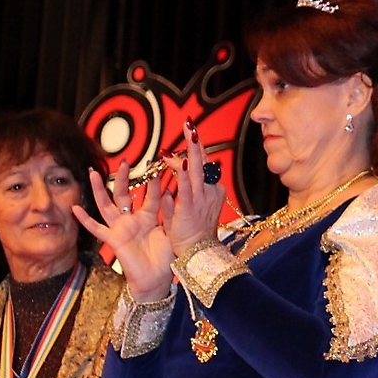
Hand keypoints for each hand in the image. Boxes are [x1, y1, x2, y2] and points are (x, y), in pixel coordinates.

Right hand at [73, 162, 172, 299]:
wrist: (157, 280)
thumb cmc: (166, 257)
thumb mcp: (171, 231)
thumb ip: (169, 214)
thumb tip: (171, 192)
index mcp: (148, 217)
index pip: (150, 195)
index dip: (153, 183)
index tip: (156, 166)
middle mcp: (131, 220)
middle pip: (124, 195)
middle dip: (123, 178)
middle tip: (124, 161)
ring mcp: (120, 229)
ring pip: (106, 206)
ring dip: (99, 190)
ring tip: (93, 173)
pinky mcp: (113, 240)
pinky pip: (97, 229)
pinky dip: (85, 220)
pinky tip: (75, 208)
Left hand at [162, 120, 225, 256]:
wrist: (199, 254)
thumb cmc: (194, 235)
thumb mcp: (189, 212)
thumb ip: (178, 198)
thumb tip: (168, 189)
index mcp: (210, 192)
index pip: (201, 166)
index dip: (194, 150)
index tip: (189, 135)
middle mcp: (209, 191)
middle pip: (202, 161)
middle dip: (196, 141)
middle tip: (191, 123)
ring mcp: (201, 198)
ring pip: (196, 169)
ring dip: (192, 149)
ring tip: (190, 132)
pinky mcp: (189, 207)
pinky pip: (186, 187)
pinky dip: (182, 174)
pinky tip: (179, 161)